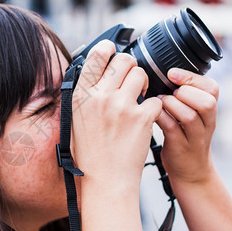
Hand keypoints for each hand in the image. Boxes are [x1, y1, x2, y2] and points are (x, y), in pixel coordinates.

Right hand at [72, 40, 162, 230]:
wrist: (104, 181)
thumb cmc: (89, 153)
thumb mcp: (76, 120)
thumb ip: (86, 95)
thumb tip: (97, 74)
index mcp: (82, 95)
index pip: (97, 55)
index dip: (108, 49)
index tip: (113, 51)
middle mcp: (101, 96)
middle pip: (124, 60)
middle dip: (130, 66)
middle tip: (131, 79)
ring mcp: (122, 106)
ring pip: (142, 74)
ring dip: (144, 84)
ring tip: (140, 98)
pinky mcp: (142, 119)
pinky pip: (155, 99)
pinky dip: (153, 107)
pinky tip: (146, 117)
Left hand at [156, 68, 218, 185]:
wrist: (191, 171)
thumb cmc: (185, 136)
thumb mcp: (191, 113)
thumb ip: (183, 95)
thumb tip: (160, 72)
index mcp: (210, 110)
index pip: (212, 88)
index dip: (192, 78)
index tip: (172, 73)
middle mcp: (207, 123)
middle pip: (207, 101)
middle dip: (185, 92)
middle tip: (169, 93)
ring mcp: (195, 137)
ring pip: (190, 116)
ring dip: (171, 105)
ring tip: (159, 103)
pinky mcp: (181, 148)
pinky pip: (172, 129)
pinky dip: (161, 118)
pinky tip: (152, 114)